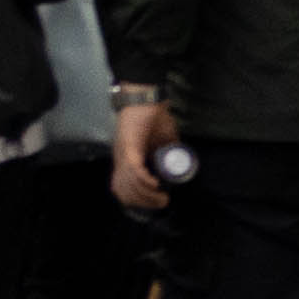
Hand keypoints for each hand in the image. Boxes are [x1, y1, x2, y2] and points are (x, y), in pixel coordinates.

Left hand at [109, 96, 175, 215]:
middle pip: (125, 192)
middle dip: (144, 203)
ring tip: (162, 198)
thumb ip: (167, 150)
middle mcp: (121, 160)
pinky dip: (144, 182)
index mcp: (125, 159)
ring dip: (146, 196)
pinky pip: (134, 171)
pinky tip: (156, 184)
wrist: (146, 95)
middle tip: (161, 202)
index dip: (137, 200)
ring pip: (130, 185)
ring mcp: (124, 154)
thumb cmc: (152, 114)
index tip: (155, 202)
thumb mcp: (163, 139)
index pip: (122, 189)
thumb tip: (177, 163)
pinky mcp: (129, 147)